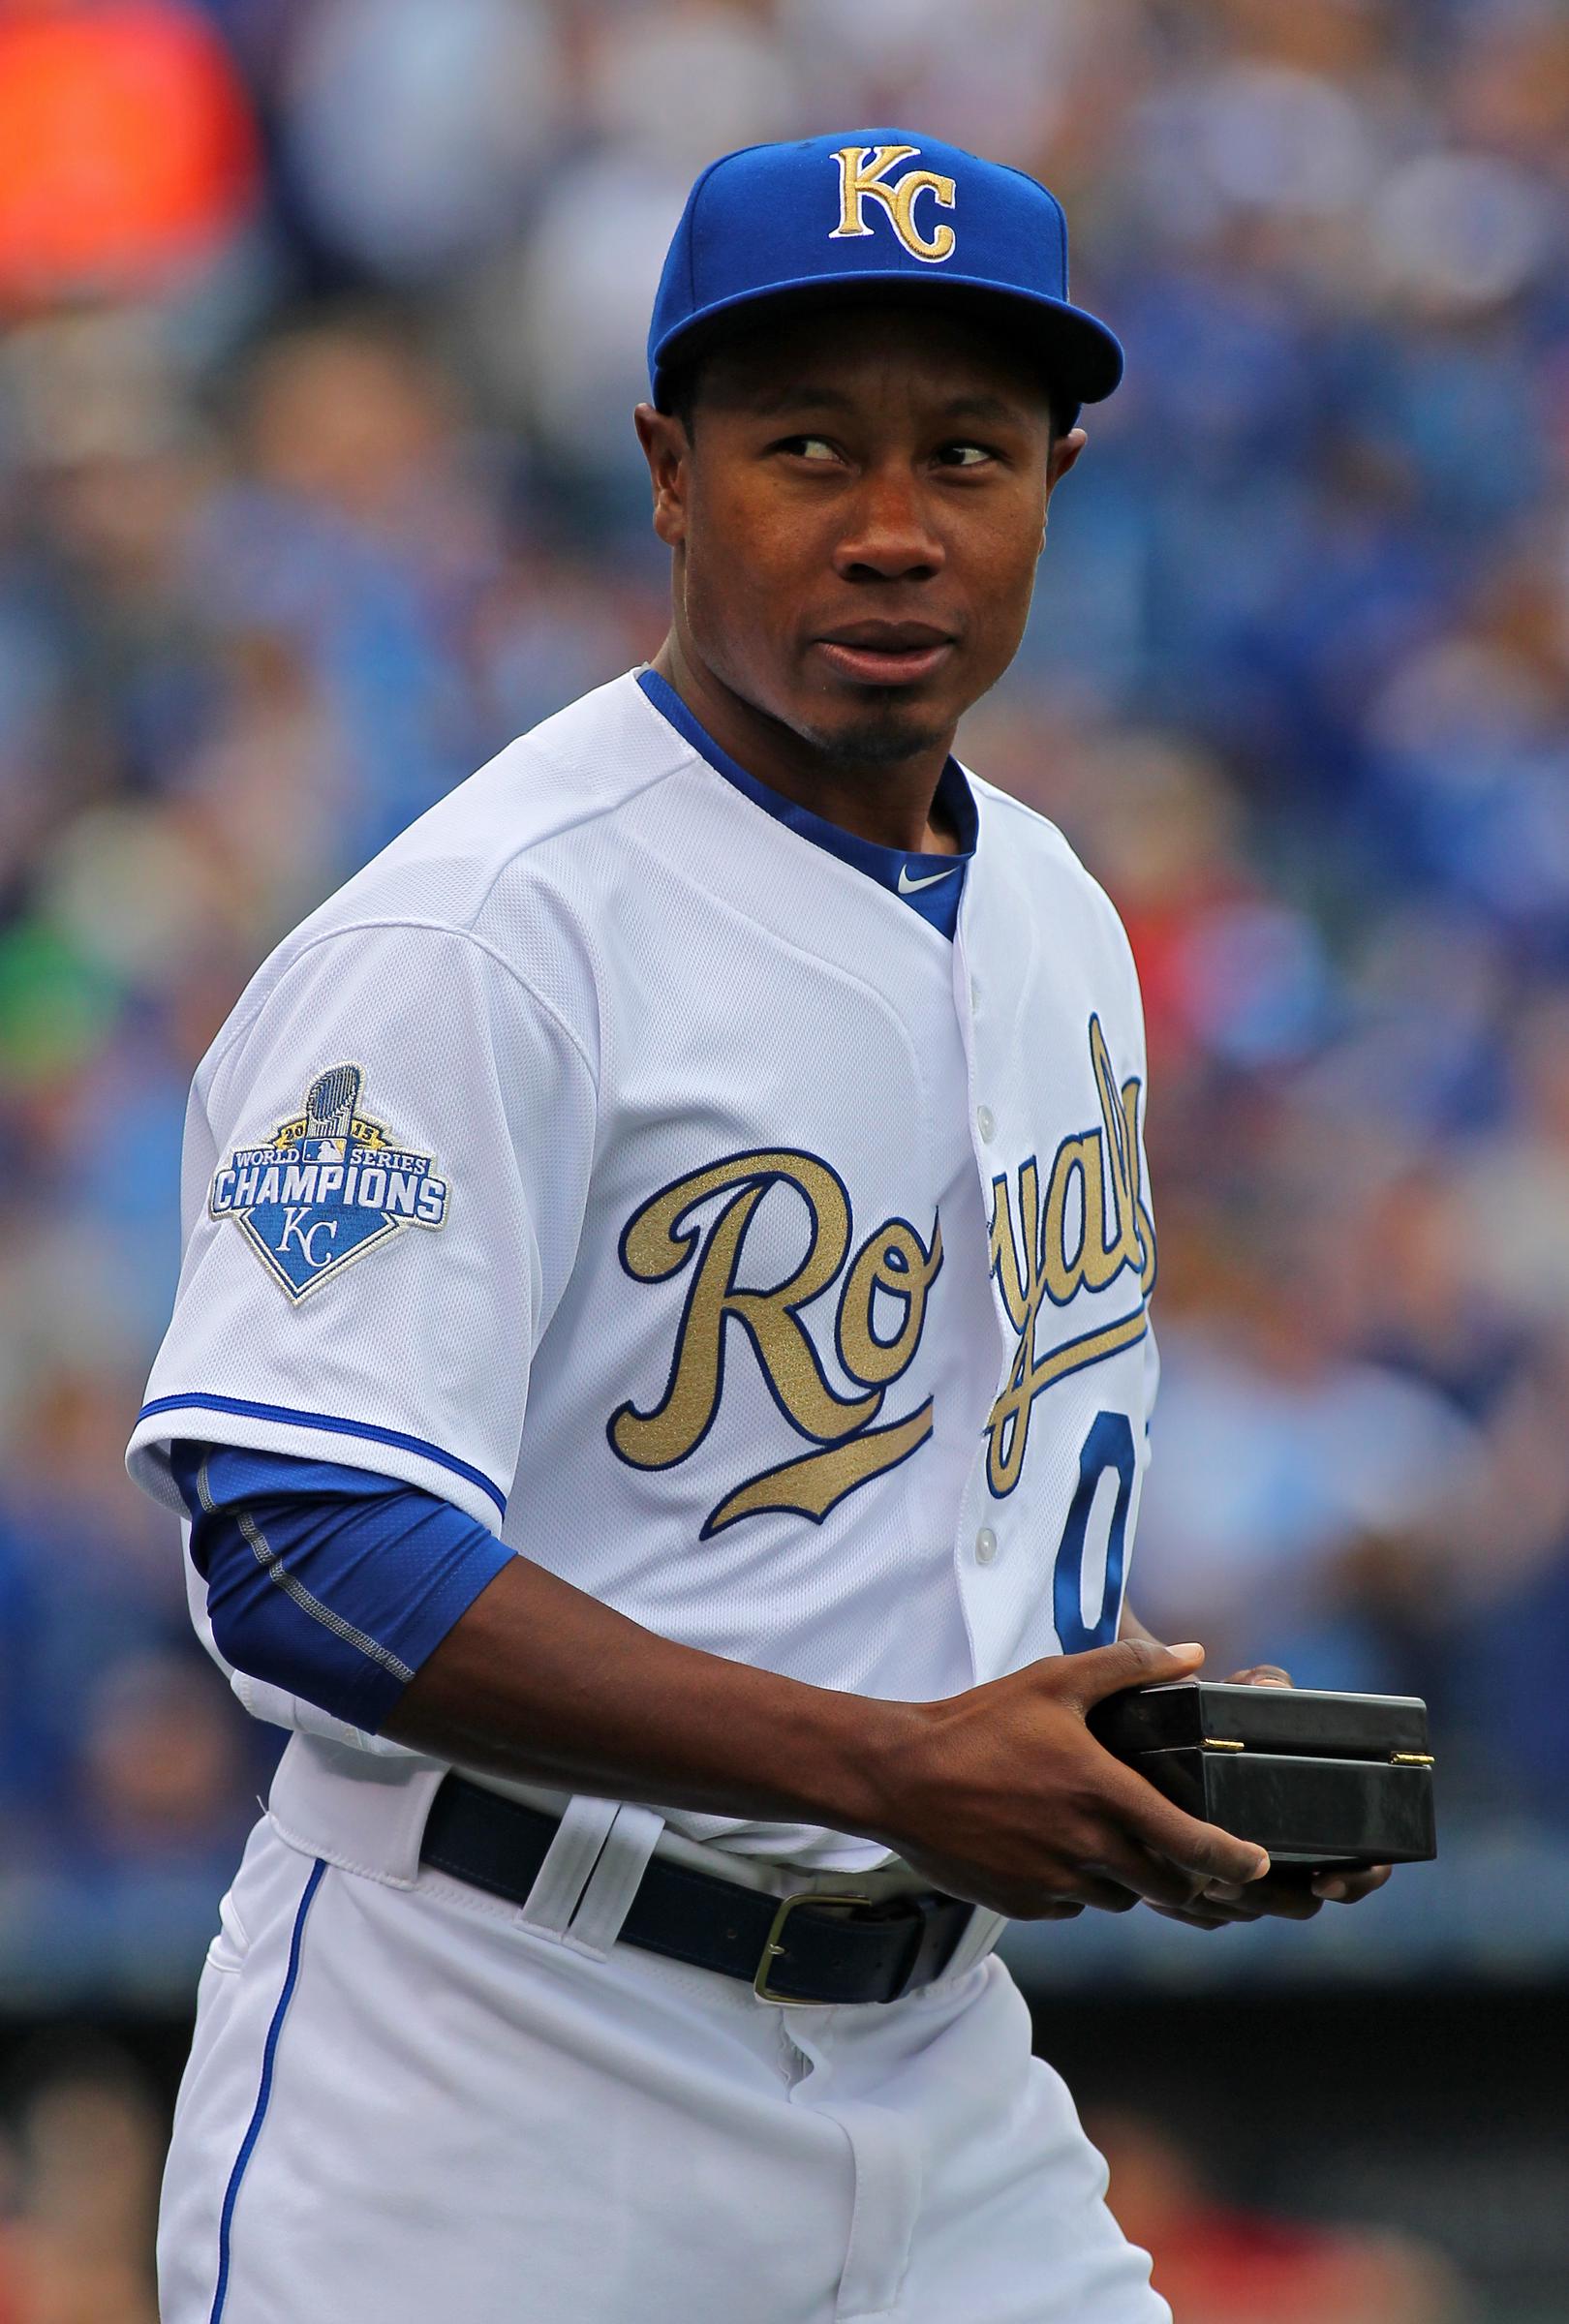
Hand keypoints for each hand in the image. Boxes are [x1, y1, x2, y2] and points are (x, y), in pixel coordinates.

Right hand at [883, 1638, 1271, 1921]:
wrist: (899, 1775)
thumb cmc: (977, 1723)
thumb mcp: (1053, 1680)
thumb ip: (1128, 1665)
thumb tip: (1191, 1653)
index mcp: (1103, 1793)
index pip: (1193, 1844)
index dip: (1235, 1860)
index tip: (1257, 1864)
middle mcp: (1087, 1847)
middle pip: (1167, 1886)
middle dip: (1186, 1877)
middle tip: (1185, 1858)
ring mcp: (1054, 1881)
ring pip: (1119, 1898)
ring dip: (1127, 1879)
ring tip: (1108, 1840)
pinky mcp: (1024, 1903)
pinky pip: (1071, 1905)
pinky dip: (1078, 1886)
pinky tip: (1056, 1849)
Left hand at [1146, 1664, 1393, 1930]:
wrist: (1169, 1727)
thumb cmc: (1226, 1712)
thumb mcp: (1247, 1694)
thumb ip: (1264, 1684)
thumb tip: (1268, 1685)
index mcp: (1327, 1818)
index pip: (1366, 1865)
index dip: (1357, 1879)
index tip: (1323, 1879)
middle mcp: (1299, 1854)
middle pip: (1302, 1903)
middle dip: (1273, 1900)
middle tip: (1237, 1883)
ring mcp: (1257, 1873)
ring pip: (1256, 1911)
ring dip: (1235, 1905)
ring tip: (1206, 1884)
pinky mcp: (1214, 1879)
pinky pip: (1212, 1914)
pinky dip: (1195, 1908)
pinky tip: (1173, 1889)